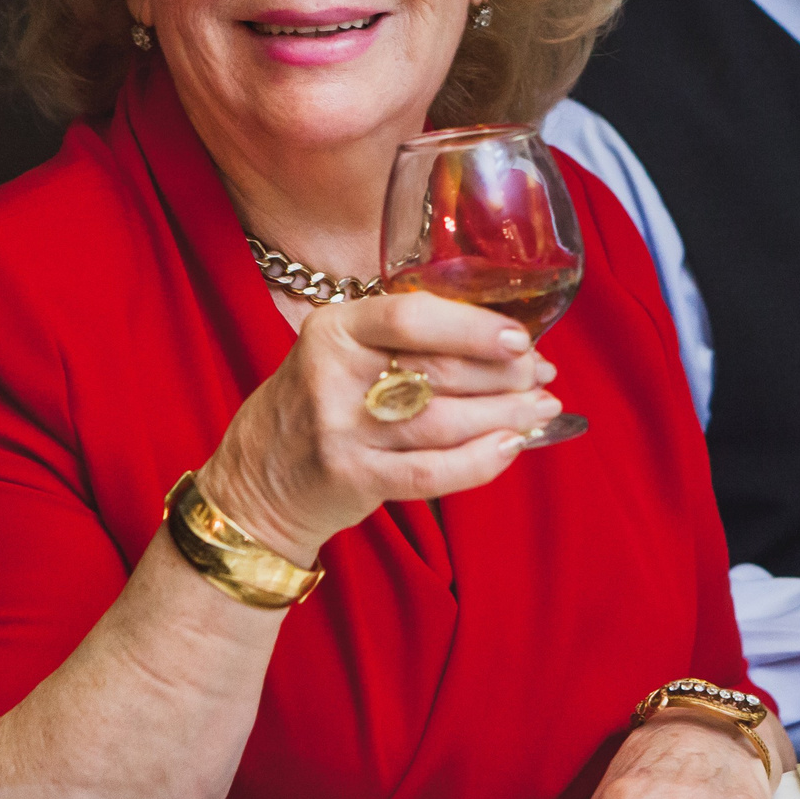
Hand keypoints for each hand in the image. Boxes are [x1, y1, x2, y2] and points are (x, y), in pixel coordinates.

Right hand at [197, 291, 560, 559]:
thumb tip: (508, 341)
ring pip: (444, 422)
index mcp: (335, 327)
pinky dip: (480, 461)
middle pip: (440, 371)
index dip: (475, 327)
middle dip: (505, 375)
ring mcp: (340, 429)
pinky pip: (431, 471)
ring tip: (541, 410)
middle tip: (542, 376)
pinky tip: (511, 448)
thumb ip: (408, 339)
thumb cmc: (321, 405)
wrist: (257, 481)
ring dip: (506, 416)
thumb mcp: (344, 352)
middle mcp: (333, 374)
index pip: (414, 317)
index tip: (522, 338)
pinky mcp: (351, 477)